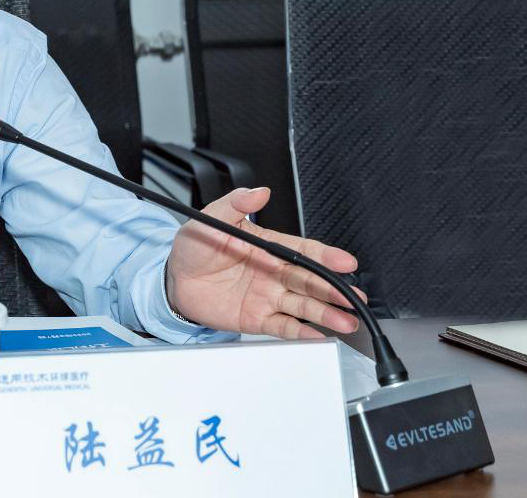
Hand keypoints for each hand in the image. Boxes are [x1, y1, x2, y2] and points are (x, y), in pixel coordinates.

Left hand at [165, 187, 366, 339]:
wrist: (173, 279)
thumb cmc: (194, 247)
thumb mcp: (210, 219)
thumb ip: (234, 204)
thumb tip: (258, 192)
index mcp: (267, 247)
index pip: (303, 250)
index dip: (326, 256)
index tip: (345, 261)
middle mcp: (273, 273)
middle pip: (310, 281)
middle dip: (334, 289)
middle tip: (353, 296)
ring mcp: (267, 297)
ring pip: (303, 305)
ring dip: (326, 313)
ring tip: (346, 320)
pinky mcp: (257, 319)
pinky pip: (283, 326)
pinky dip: (300, 332)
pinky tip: (317, 334)